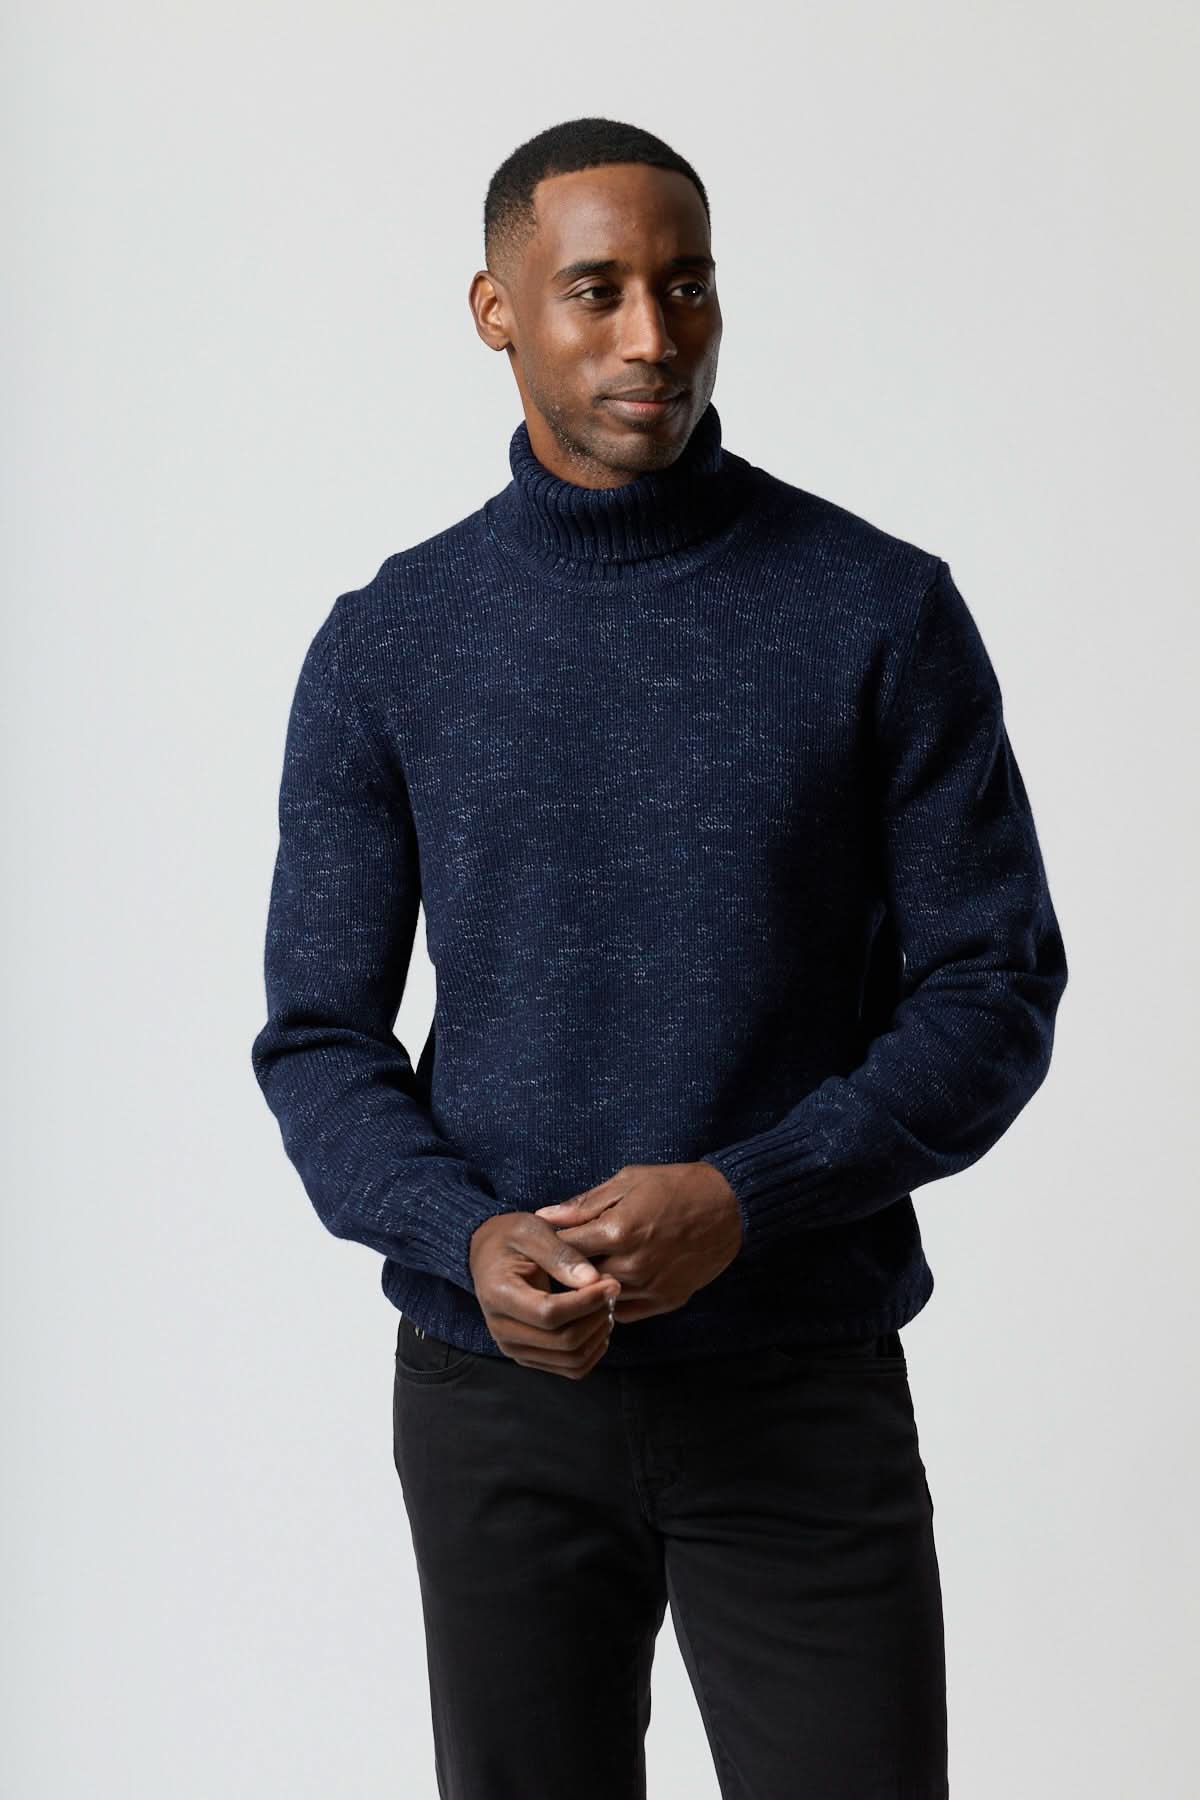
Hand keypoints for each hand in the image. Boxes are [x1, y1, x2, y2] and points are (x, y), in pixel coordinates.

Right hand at [468, 1212, 620, 1378]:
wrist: (488, 1256)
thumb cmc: (511, 1238)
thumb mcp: (532, 1230)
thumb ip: (562, 1254)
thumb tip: (593, 1280)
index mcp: (498, 1294)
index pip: (549, 1313)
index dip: (587, 1302)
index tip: (612, 1283)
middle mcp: (501, 1329)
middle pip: (564, 1341)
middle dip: (598, 1316)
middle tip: (612, 1289)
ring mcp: (514, 1348)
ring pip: (571, 1360)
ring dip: (599, 1334)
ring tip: (607, 1304)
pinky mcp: (528, 1357)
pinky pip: (571, 1368)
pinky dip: (593, 1349)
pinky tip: (598, 1321)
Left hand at [534, 1162, 742, 1324]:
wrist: (729, 1208)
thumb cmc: (675, 1187)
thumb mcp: (627, 1181)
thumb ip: (584, 1204)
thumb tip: (545, 1216)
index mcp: (617, 1231)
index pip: (563, 1248)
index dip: (548, 1245)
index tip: (540, 1244)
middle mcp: (631, 1264)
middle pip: (577, 1280)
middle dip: (565, 1270)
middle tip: (556, 1263)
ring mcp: (650, 1286)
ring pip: (600, 1297)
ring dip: (589, 1288)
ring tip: (584, 1272)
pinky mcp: (665, 1300)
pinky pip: (624, 1312)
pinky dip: (613, 1300)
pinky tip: (611, 1283)